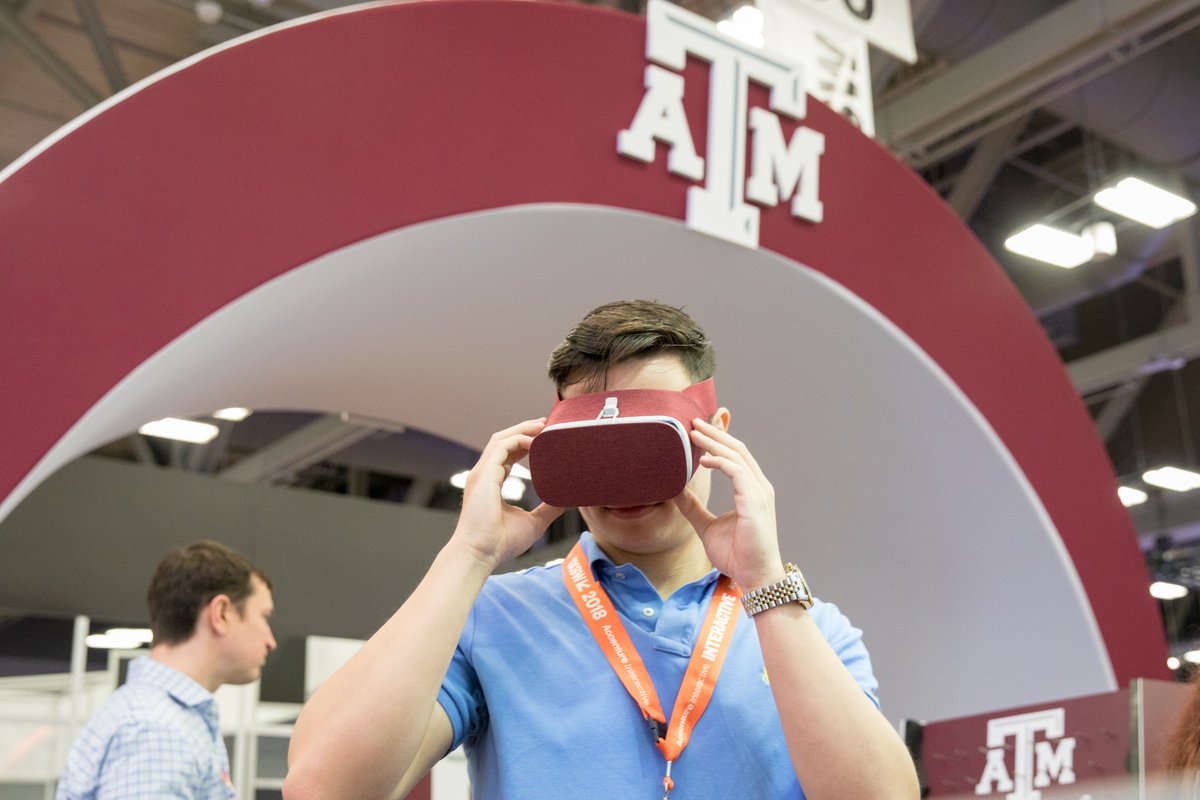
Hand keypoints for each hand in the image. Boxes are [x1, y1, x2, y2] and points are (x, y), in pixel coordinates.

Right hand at [452, 419, 563, 570]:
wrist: (480, 553)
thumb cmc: (500, 542)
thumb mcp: (533, 522)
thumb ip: (548, 509)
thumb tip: (566, 500)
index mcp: (492, 483)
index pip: (507, 454)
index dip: (525, 442)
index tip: (545, 437)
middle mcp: (485, 474)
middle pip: (504, 441)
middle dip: (525, 429)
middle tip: (547, 423)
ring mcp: (482, 473)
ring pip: (501, 439)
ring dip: (522, 429)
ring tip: (544, 425)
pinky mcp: (484, 474)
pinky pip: (501, 446)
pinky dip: (519, 439)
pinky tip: (536, 441)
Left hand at [672, 418, 784, 589]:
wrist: (754, 577)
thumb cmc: (737, 555)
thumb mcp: (707, 526)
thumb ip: (694, 508)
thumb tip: (676, 492)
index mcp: (751, 490)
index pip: (736, 456)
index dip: (720, 439)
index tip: (700, 428)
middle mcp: (758, 487)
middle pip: (737, 449)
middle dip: (716, 433)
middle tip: (694, 421)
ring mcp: (759, 493)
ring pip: (737, 456)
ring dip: (715, 442)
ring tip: (694, 432)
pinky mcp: (755, 502)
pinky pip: (738, 472)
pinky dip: (720, 462)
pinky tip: (703, 459)